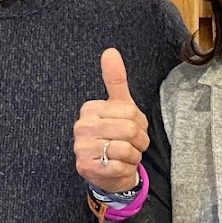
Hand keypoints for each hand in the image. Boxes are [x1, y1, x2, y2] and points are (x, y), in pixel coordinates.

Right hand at [73, 49, 148, 193]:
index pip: (130, 112)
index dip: (140, 124)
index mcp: (89, 108)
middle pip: (129, 130)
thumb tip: (110, 51)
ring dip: (134, 156)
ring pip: (126, 149)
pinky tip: (118, 167)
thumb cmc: (116, 135)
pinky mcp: (86, 168)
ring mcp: (81, 148)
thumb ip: (115, 80)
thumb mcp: (120, 107)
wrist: (109, 171)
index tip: (133, 128)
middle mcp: (81, 126)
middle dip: (139, 141)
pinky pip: (120, 166)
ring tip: (125, 156)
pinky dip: (126, 169)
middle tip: (133, 145)